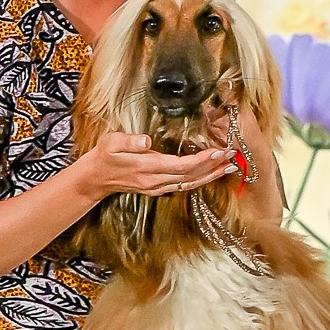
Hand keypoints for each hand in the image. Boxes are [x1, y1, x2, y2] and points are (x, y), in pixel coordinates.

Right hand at [75, 131, 235, 206]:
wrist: (96, 177)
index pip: (181, 165)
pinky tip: (211, 172)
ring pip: (190, 183)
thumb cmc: (104, 156)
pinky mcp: (158, 188)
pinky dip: (200, 178)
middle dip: (214, 166)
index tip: (218, 151)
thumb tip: (145, 141)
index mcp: (147, 168)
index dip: (202, 160)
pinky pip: (184, 184)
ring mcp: (158, 187)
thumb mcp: (111, 143)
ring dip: (211, 175)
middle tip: (233, 155)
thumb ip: (128, 141)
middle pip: (191, 176)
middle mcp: (156, 181)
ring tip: (229, 167)